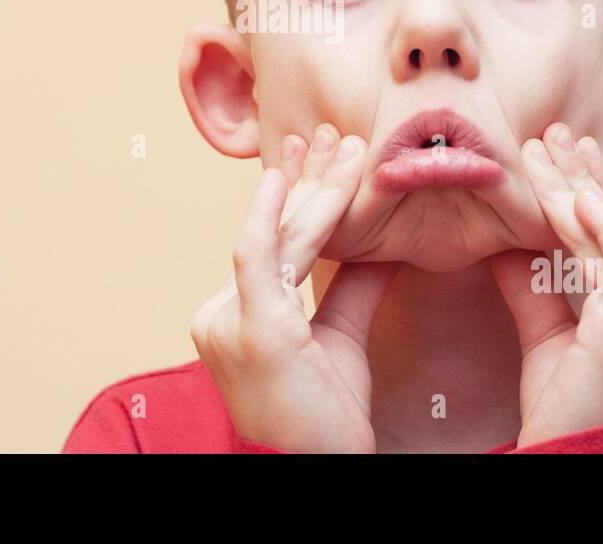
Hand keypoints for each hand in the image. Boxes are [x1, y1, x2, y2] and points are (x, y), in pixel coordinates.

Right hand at [189, 124, 401, 452]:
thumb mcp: (340, 339)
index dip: (293, 199)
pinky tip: (284, 175)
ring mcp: (229, 320)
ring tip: (335, 144)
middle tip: (324, 133)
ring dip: (309, 188)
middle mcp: (220, 313)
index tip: (313, 159)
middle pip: (270, 232)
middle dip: (301, 180)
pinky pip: (259, 254)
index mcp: (236, 315)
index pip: (269, 244)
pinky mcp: (251, 326)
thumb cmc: (325, 418)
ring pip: (275, 238)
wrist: (316, 469)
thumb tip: (382, 246)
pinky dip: (271, 211)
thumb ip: (352, 290)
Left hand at [490, 123, 602, 447]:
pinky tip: (570, 193)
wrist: (574, 464)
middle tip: (555, 133)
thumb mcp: (548, 337)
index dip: (599, 193)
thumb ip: (536, 289)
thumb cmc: (565, 412)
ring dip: (581, 187)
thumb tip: (506, 242)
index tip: (566, 154)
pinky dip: (597, 222)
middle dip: (590, 176)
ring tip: (547, 148)